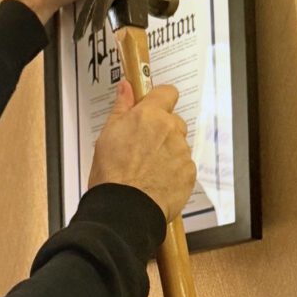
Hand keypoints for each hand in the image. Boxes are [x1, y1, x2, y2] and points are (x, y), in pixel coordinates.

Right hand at [88, 80, 195, 222]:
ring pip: (178, 145)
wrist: (124, 208)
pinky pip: (183, 166)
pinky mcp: (189, 173)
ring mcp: (182, 152)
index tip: (151, 108)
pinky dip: (173, 172)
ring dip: (167, 153)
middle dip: (162, 131)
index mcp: (149, 116)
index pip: (167, 92)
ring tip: (147, 170)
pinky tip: (155, 181)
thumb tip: (126, 88)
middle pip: (173, 121)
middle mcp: (170, 130)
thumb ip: (121, 108)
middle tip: (143, 147)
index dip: (159, 100)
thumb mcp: (107, 135)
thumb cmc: (112, 175)